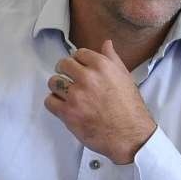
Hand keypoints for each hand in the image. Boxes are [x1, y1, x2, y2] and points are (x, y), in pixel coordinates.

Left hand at [44, 40, 156, 163]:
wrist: (130, 136)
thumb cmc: (130, 108)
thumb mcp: (125, 78)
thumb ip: (113, 59)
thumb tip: (106, 43)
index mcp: (102, 66)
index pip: (79, 54)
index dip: (78, 62)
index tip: (79, 69)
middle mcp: (87, 78)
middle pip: (63, 65)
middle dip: (65, 72)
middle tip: (70, 81)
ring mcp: (76, 96)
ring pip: (53, 82)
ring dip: (58, 88)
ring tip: (67, 95)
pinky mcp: (68, 113)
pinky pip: (49, 101)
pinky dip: (54, 103)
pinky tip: (64, 106)